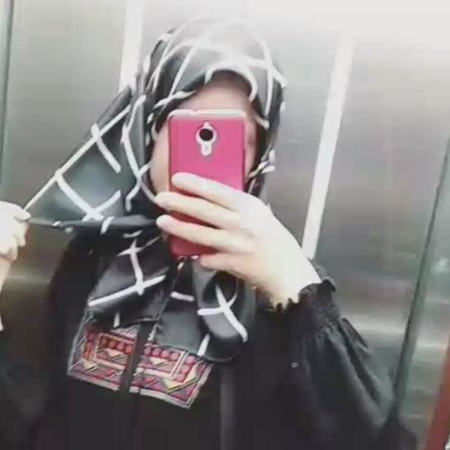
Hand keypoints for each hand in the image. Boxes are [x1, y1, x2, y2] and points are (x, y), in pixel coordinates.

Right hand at [0, 200, 29, 339]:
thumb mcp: (9, 247)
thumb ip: (14, 231)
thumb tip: (24, 218)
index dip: (11, 209)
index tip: (25, 215)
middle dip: (13, 227)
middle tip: (20, 241)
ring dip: (10, 240)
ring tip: (12, 253)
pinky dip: (3, 247)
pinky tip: (7, 256)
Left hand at [155, 174, 320, 306]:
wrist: (288, 271)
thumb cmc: (275, 242)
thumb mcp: (260, 215)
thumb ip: (237, 208)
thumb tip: (209, 199)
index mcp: (249, 207)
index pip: (217, 190)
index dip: (195, 183)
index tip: (177, 178)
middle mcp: (241, 223)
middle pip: (204, 210)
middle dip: (179, 203)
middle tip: (161, 198)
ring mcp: (235, 244)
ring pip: (200, 234)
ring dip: (179, 227)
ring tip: (163, 221)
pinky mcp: (231, 264)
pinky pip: (207, 259)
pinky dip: (199, 257)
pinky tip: (192, 254)